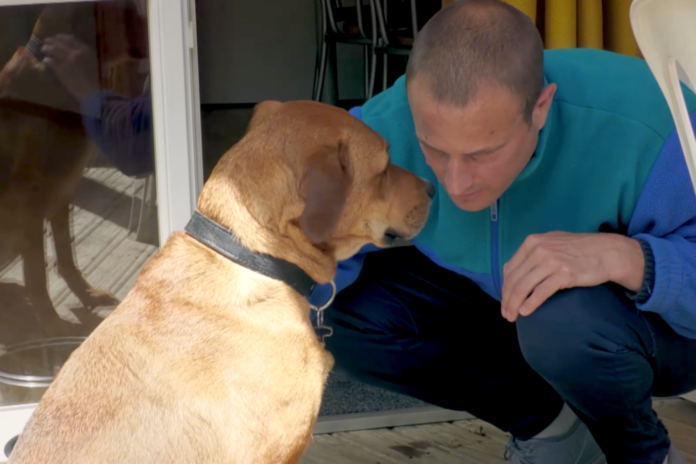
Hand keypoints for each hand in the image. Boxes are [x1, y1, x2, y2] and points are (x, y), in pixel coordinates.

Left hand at [42, 34, 99, 101]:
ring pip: (53, 50)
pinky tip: (45, 62)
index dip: (62, 37)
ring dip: (46, 49)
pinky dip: (47, 61)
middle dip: (51, 40)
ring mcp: (68, 61)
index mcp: (86, 50)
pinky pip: (50, 62)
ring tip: (43, 50)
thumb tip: (75, 51)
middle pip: (60, 42)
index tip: (57, 38)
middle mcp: (76, 52)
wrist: (94, 93)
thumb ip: (86, 55)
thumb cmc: (98, 80)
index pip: (71, 39)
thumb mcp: (95, 63)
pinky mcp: (61, 70)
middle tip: (46, 41)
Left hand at [501, 232, 644, 321]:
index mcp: (532, 242)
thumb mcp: (551, 244)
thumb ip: (533, 255)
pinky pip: (540, 292)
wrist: (607, 251)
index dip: (504, 288)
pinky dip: (530, 304)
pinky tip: (526, 312)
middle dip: (506, 300)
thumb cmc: (579, 250)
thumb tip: (514, 272)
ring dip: (514, 305)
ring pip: (523, 287)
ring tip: (513, 316)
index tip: (505, 301)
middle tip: (506, 314)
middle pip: (513, 280)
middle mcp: (538, 250)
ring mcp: (551, 261)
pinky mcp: (564, 273)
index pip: (509, 269)